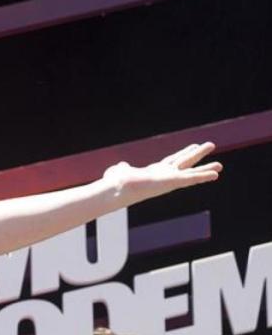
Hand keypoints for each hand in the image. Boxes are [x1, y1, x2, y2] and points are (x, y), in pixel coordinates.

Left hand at [103, 142, 221, 204]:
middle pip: (184, 162)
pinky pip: (191, 179)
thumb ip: (122, 168)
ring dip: (205, 168)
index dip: (183, 153)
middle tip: (210, 145)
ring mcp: (169, 180)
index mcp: (154, 172)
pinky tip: (216, 174)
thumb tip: (121, 166)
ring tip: (220, 165)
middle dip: (197, 154)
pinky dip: (204, 176)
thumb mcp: (120, 171)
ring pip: (191, 172)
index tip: (193, 147)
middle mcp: (164, 176)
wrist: (117, 188)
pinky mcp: (172, 183)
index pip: (172, 161)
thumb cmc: (115, 183)